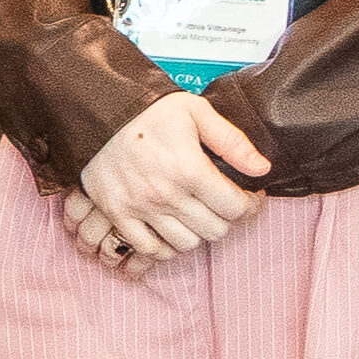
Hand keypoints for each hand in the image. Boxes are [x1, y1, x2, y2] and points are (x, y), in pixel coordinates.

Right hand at [69, 90, 275, 266]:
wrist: (96, 111)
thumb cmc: (147, 110)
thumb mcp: (196, 112)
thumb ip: (232, 141)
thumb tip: (262, 168)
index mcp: (189, 168)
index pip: (235, 208)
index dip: (250, 205)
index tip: (248, 196)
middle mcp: (166, 194)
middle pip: (215, 230)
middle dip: (226, 218)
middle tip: (222, 204)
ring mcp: (140, 208)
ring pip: (187, 244)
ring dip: (198, 232)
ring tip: (197, 213)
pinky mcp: (118, 214)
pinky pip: (150, 249)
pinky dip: (166, 246)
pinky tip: (171, 228)